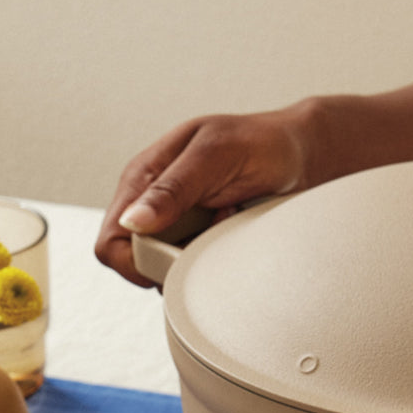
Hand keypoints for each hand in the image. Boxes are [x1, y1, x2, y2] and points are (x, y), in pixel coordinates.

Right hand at [94, 109, 309, 284]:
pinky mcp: (196, 239)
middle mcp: (152, 202)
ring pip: (164, 269)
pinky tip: (229, 233)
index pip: (111, 241)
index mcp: (143, 176)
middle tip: (210, 231)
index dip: (134, 261)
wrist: (300, 155)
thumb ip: (173, 187)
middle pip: (136, 263)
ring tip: (224, 225)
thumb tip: (132, 220)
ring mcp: (174, 224)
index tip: (172, 257)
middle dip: (173, 258)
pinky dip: (211, 260)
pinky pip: (190, 269)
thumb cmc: (261, 142)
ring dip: (196, 259)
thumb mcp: (216, 156)